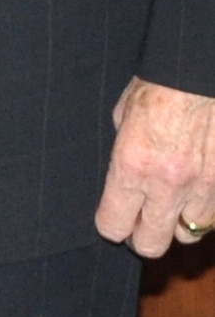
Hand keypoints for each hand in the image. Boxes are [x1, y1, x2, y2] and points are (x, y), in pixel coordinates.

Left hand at [95, 76, 214, 255]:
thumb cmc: (158, 86)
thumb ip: (123, 153)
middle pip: (150, 244)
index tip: (114, 218)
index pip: (113, 224)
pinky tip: (195, 189)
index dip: (111, 224)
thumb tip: (125, 178)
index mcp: (131, 165)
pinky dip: (202, 208)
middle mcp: (165, 183)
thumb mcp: (124, 115)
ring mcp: (200, 187)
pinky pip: (212, 215)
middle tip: (141, 221)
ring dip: (177, 222)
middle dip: (142, 236)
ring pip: (188, 234)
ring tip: (172, 202)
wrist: (197, 72)